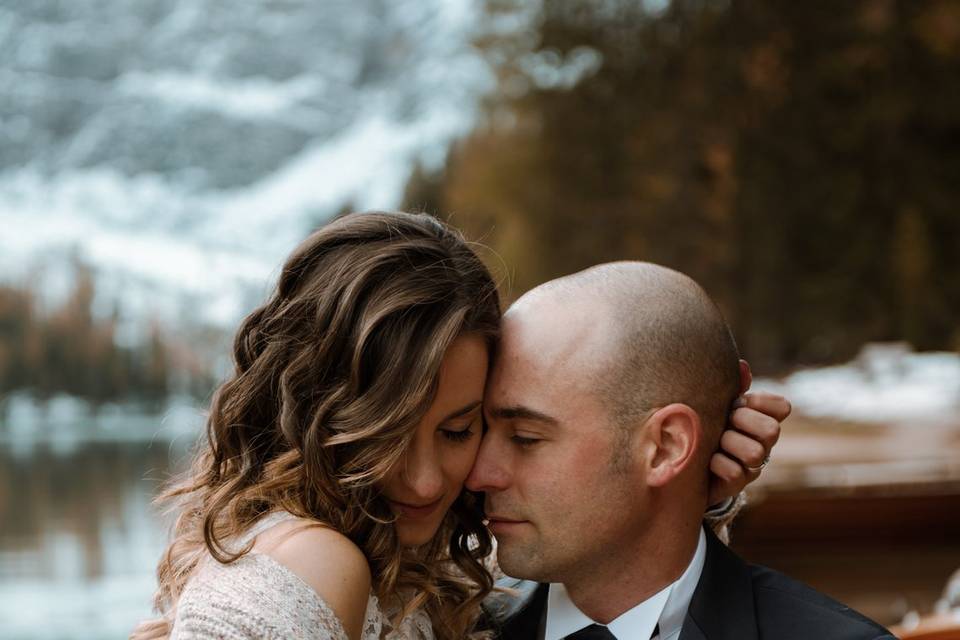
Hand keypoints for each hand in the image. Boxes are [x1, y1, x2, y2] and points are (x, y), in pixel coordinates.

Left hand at [707, 360, 790, 506]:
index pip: (782, 407)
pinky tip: (707, 460)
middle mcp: (763, 443)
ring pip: (755, 453)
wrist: (682, 460)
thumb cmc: (704, 422)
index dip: (761, 402)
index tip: (739, 401)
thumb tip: (742, 366)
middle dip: (744, 421)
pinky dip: (717, 463)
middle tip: (726, 420)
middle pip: (771, 430)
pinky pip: (734, 473)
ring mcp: (752, 465)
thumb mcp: (716, 402)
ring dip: (729, 443)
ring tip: (715, 441)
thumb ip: (731, 385)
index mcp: (761, 418)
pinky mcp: (736, 485)